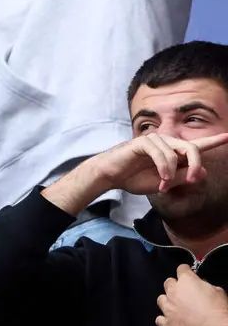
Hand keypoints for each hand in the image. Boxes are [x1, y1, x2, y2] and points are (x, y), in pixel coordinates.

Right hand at [89, 132, 227, 194]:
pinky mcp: (143, 142)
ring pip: (176, 153)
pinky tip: (161, 178)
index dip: (214, 141)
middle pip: (191, 148)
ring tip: (163, 184)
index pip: (196, 146)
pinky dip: (164, 167)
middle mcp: (166, 143)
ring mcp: (155, 140)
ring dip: (172, 172)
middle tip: (193, 179)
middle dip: (196, 164)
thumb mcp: (164, 183)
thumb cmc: (135, 178)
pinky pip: (161, 153)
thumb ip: (183, 177)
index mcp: (172, 153)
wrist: (111, 176)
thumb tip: (202, 171)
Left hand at [157, 264, 227, 325]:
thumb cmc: (218, 312)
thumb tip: (203, 286)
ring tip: (177, 306)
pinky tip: (170, 320)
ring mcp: (168, 308)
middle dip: (175, 285)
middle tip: (184, 291)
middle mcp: (174, 292)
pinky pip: (159, 319)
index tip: (187, 273)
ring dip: (168, 301)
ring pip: (161, 299)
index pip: (181, 269)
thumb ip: (206, 285)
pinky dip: (164, 319)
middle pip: (168, 283)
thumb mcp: (218, 291)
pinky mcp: (167, 323)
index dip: (186, 271)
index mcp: (187, 281)